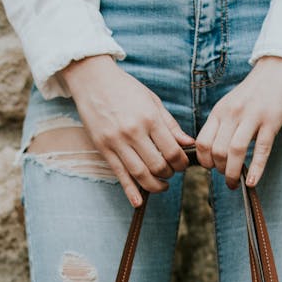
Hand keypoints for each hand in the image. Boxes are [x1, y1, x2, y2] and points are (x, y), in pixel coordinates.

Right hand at [61, 55, 193, 206]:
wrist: (93, 80)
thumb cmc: (125, 89)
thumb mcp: (152, 101)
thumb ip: (170, 124)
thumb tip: (188, 143)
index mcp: (149, 118)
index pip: (172, 150)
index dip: (181, 163)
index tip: (182, 164)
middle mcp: (133, 132)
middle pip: (158, 165)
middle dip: (169, 174)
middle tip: (171, 173)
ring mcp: (117, 142)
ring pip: (140, 174)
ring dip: (154, 185)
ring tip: (161, 185)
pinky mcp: (104, 149)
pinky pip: (119, 175)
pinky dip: (130, 191)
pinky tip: (138, 202)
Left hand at [195, 56, 281, 188]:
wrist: (279, 66)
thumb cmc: (255, 90)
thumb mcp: (231, 104)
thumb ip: (222, 125)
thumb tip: (214, 153)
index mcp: (220, 111)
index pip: (202, 143)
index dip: (205, 161)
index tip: (212, 168)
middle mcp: (233, 114)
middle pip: (217, 151)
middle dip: (220, 170)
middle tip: (227, 176)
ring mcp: (252, 116)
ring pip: (235, 152)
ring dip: (233, 173)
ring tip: (235, 182)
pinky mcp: (272, 120)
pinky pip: (261, 149)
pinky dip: (256, 169)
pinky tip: (253, 182)